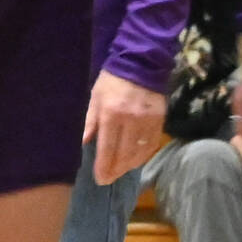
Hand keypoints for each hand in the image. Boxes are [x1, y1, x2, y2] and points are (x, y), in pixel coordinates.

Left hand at [84, 70, 167, 184]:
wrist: (141, 62)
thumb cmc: (112, 80)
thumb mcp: (95, 97)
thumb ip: (90, 121)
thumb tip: (82, 143)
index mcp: (111, 113)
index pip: (107, 148)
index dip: (103, 166)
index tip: (100, 178)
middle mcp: (131, 119)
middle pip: (124, 154)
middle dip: (115, 170)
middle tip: (108, 179)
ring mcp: (147, 120)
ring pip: (139, 152)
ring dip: (129, 166)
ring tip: (120, 171)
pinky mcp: (160, 119)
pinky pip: (152, 144)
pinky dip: (144, 155)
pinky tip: (136, 160)